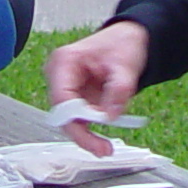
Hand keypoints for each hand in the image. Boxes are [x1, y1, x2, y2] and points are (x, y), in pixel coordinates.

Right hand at [43, 21, 149, 151]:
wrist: (128, 38)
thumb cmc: (122, 44)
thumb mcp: (126, 66)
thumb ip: (118, 90)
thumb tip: (110, 115)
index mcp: (64, 61)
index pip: (61, 98)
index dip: (75, 121)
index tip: (93, 137)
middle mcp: (59, 75)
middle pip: (62, 113)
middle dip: (82, 134)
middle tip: (103, 149)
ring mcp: (66, 86)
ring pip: (69, 119)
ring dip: (86, 134)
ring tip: (105, 147)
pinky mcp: (75, 96)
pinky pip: (79, 118)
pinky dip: (91, 129)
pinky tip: (102, 139)